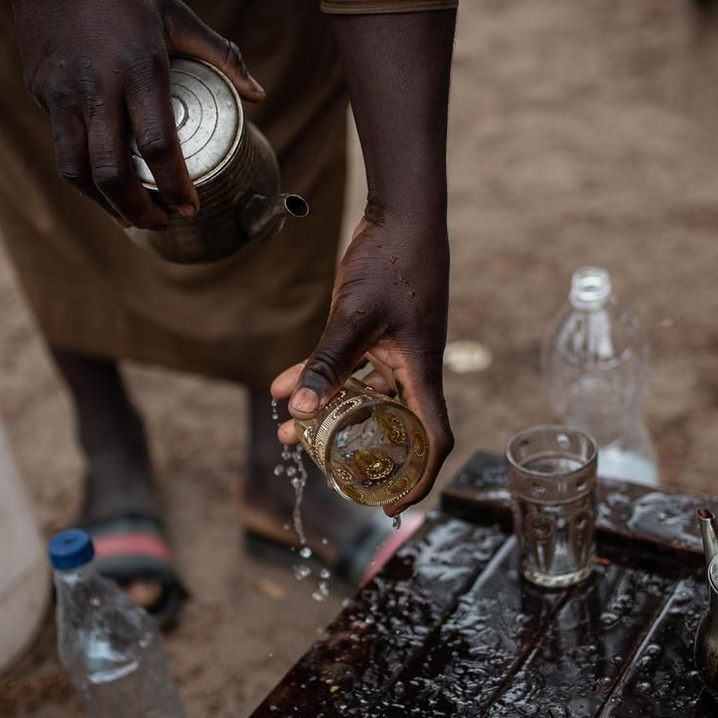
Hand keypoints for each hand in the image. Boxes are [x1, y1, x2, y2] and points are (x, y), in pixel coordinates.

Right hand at [6, 0, 263, 228]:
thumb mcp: (175, 11)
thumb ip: (220, 54)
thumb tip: (258, 95)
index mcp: (139, 68)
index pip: (159, 145)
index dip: (175, 187)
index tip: (189, 208)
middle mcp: (97, 88)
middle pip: (113, 172)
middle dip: (140, 210)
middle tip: (163, 222)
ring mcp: (63, 94)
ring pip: (78, 172)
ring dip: (106, 206)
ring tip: (131, 218)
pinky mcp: (42, 93)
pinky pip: (61, 147)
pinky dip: (83, 177)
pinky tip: (102, 185)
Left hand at [271, 203, 453, 514]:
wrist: (401, 212)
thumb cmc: (391, 261)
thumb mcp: (352, 316)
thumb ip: (326, 363)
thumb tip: (295, 409)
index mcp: (422, 371)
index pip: (433, 438)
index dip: (419, 478)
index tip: (393, 504)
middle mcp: (413, 367)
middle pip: (393, 425)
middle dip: (357, 450)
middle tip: (321, 467)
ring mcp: (397, 349)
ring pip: (366, 397)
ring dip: (331, 414)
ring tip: (290, 431)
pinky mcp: (380, 331)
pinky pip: (353, 368)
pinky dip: (324, 379)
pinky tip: (284, 383)